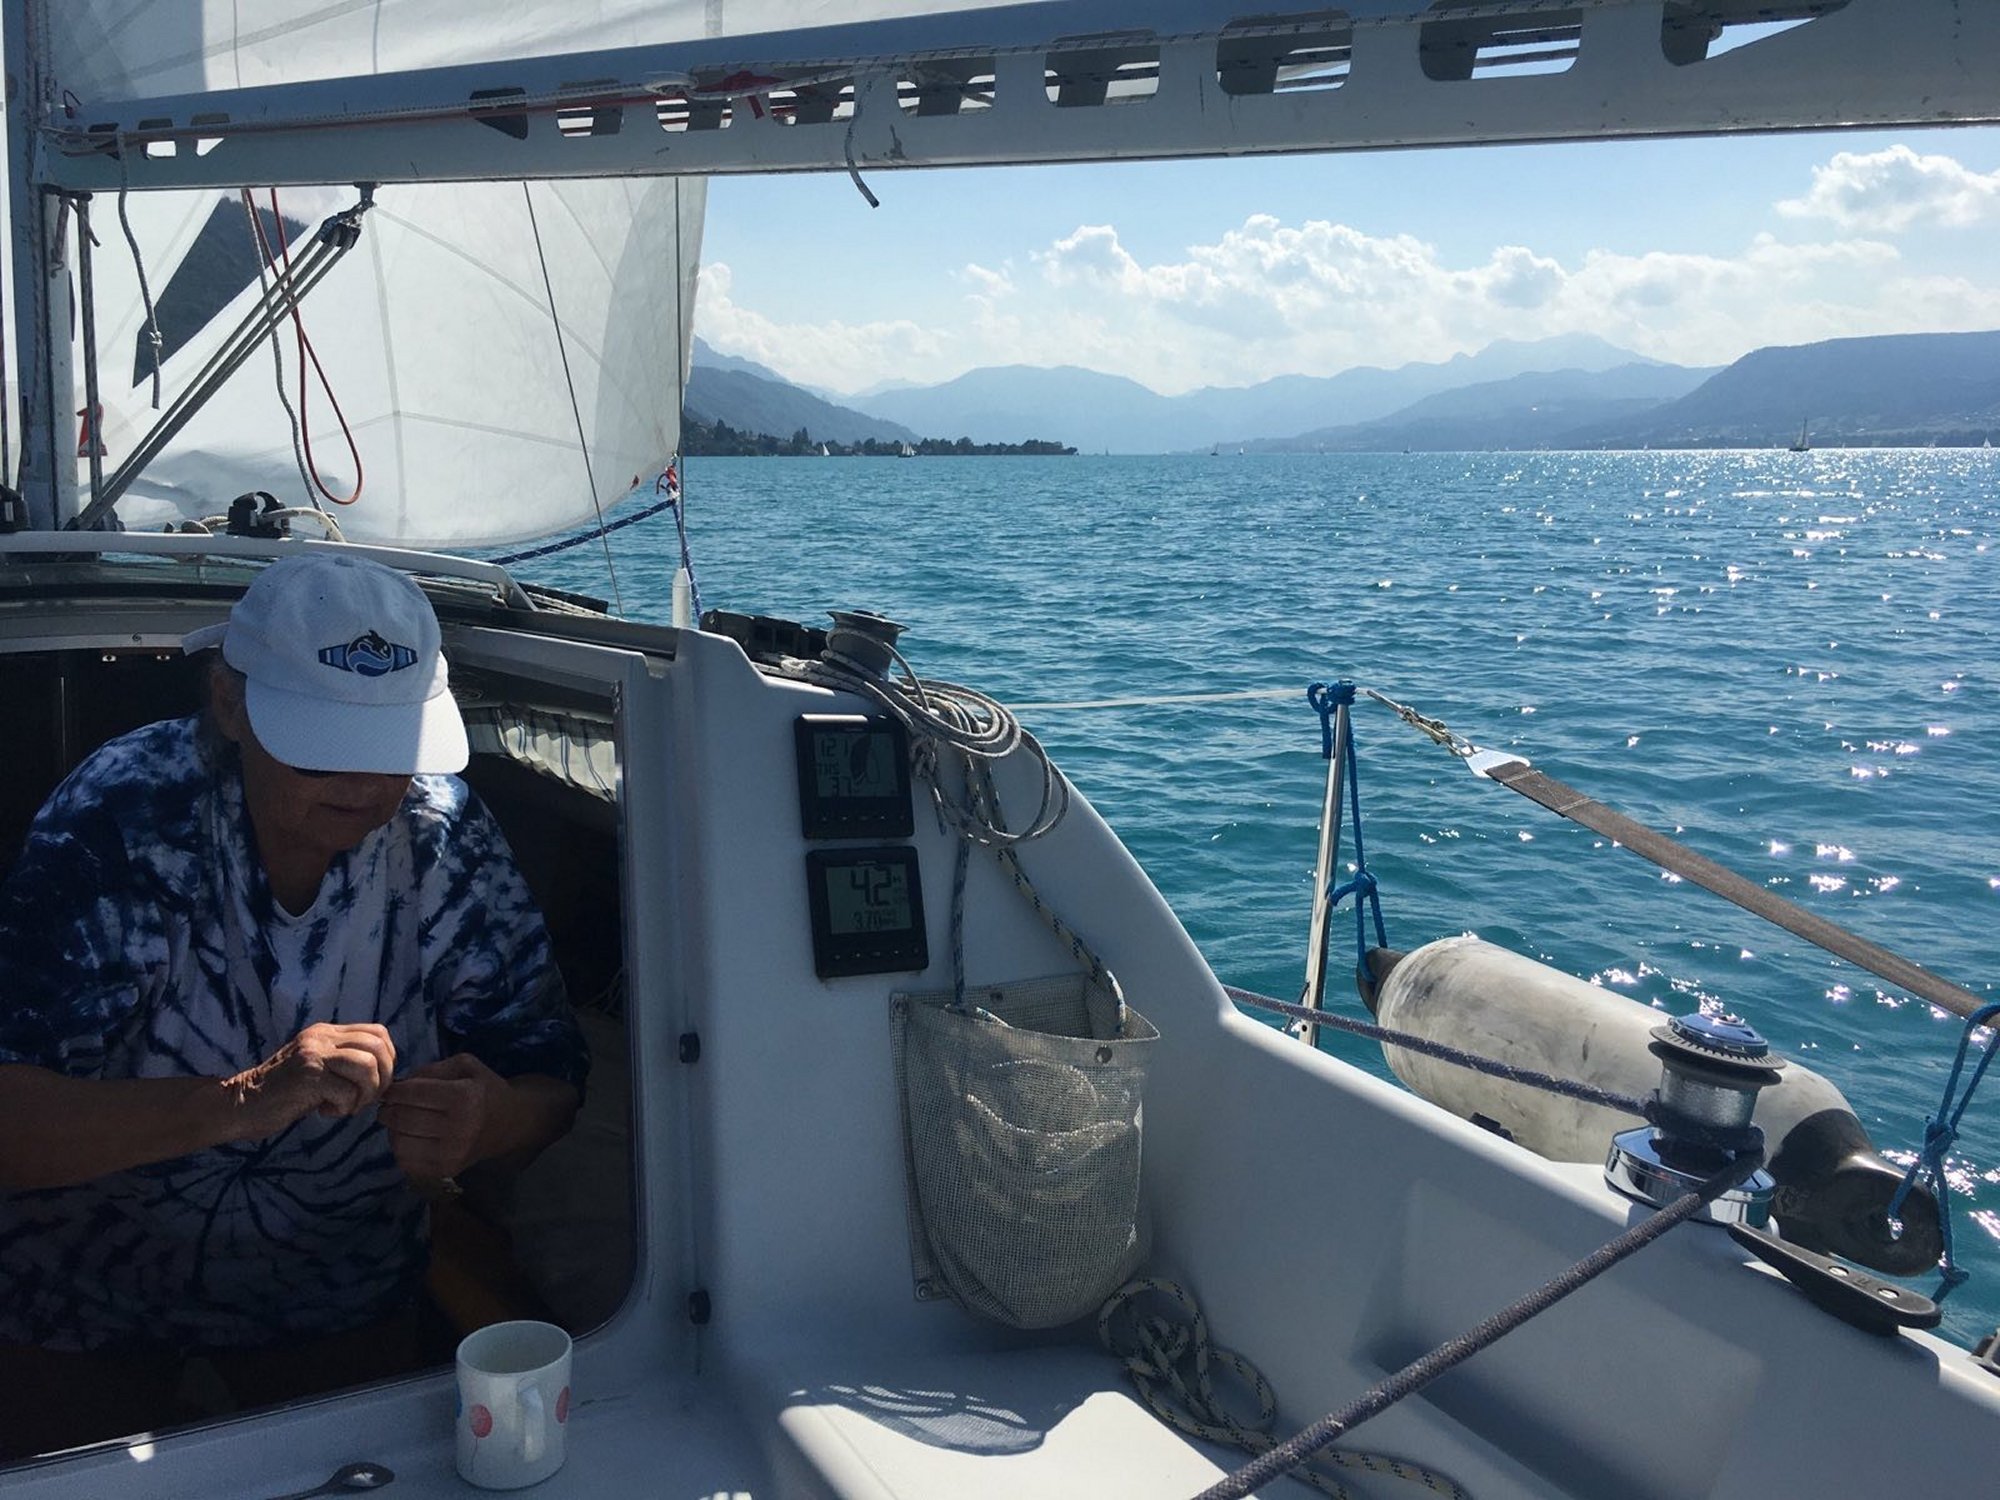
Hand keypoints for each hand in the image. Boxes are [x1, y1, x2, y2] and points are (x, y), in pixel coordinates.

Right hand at [224, 1022, 396, 1140]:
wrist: (241, 1104)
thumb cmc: (284, 1093)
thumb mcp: (317, 1067)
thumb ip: (345, 1062)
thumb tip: (387, 1073)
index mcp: (326, 1032)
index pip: (378, 1033)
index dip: (387, 1060)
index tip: (375, 1083)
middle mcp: (321, 1037)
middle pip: (378, 1047)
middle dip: (383, 1079)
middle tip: (364, 1099)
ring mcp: (314, 1054)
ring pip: (368, 1067)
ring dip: (366, 1094)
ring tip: (347, 1106)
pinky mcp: (308, 1077)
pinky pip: (348, 1092)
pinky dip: (345, 1107)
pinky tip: (326, 1111)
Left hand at [377, 1053, 509, 1182]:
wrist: (510, 1123)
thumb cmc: (484, 1090)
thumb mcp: (465, 1066)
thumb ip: (431, 1070)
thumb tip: (399, 1085)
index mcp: (464, 1098)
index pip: (411, 1093)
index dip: (394, 1091)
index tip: (390, 1090)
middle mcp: (458, 1128)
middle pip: (402, 1119)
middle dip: (388, 1110)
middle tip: (389, 1106)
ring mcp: (452, 1154)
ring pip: (399, 1143)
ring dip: (392, 1131)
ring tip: (400, 1122)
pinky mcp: (446, 1170)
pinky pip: (406, 1162)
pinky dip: (401, 1149)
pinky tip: (410, 1138)